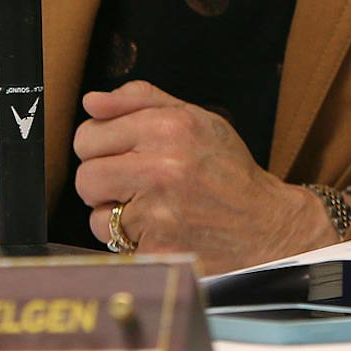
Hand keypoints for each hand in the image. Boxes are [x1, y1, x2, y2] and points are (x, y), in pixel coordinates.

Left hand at [72, 80, 335, 273]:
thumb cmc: (226, 167)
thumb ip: (140, 100)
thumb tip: (91, 101)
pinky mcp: (160, 249)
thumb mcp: (193, 117)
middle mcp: (162, 168)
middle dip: (100, 182)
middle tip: (126, 184)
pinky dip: (133, 241)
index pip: (88, 137)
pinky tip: (159, 229)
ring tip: (147, 208)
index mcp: (167, 128)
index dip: (98, 147)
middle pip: (85, 178)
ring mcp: (160, 213)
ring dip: (115, 216)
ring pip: (97, 217)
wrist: (265, 224)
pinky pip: (117, 246)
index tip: (117, 155)